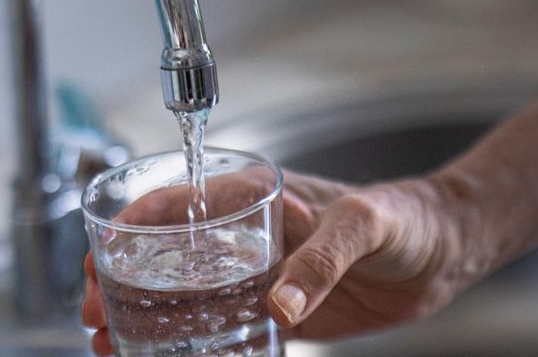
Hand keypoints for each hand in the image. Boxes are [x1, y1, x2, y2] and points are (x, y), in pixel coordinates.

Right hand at [81, 171, 469, 352]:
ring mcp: (261, 273)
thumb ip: (324, 258)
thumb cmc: (407, 218)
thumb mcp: (366, 224)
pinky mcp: (280, 307)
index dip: (134, 226)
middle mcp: (251, 235)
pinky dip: (190, 341)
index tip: (101, 255)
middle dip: (124, 277)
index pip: (181, 203)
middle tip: (94, 311)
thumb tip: (281, 304)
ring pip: (188, 292)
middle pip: (170, 252)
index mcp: (261, 197)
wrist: (442, 253)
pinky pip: (224, 324)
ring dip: (145, 313)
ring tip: (109, 340)